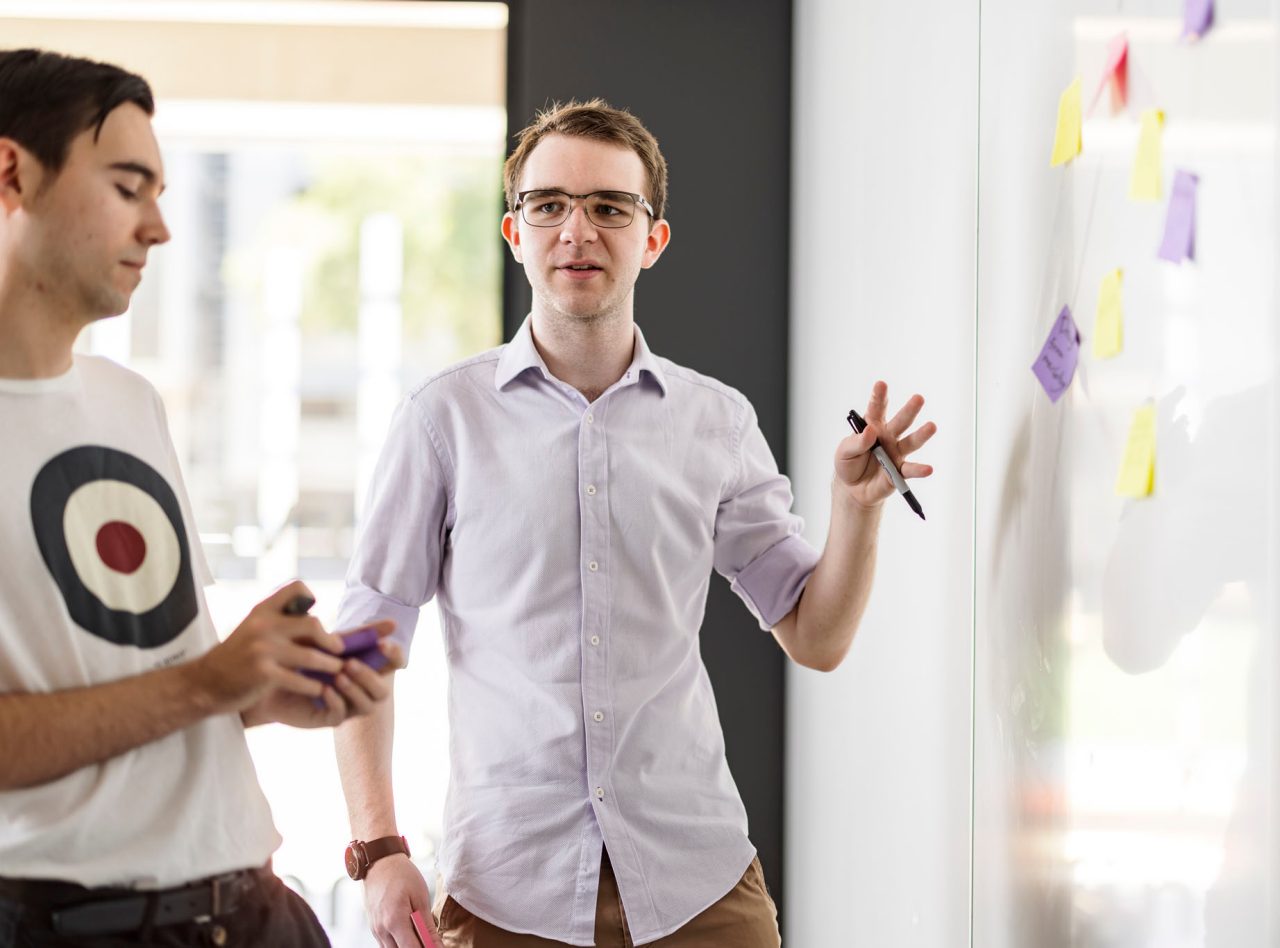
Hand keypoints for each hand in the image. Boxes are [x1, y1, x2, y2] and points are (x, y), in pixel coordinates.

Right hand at [185, 581, 344, 715]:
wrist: (204, 683)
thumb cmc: (235, 658)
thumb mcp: (254, 631)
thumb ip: (281, 625)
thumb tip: (319, 627)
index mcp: (262, 611)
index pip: (296, 588)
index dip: (311, 598)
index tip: (318, 618)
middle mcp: (264, 625)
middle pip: (313, 624)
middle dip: (330, 640)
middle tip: (339, 650)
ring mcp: (263, 649)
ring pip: (311, 656)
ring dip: (330, 666)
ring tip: (337, 671)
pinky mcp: (264, 673)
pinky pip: (300, 680)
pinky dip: (314, 687)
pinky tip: (320, 690)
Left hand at [242, 621, 402, 727]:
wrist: (270, 674)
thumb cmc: (303, 654)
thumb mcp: (330, 641)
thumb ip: (358, 635)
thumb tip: (392, 623)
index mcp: (367, 665)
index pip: (394, 664)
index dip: (394, 656)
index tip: (384, 644)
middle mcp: (362, 688)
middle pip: (383, 690)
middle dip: (370, 676)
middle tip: (350, 663)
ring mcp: (348, 705)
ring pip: (368, 706)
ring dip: (356, 690)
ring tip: (339, 675)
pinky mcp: (330, 718)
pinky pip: (341, 715)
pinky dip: (336, 701)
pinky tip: (324, 690)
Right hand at [364, 854, 436, 947]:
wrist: (379, 862)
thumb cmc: (401, 875)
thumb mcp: (420, 897)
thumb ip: (427, 926)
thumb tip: (437, 946)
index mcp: (395, 921)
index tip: (435, 945)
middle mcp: (381, 930)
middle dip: (416, 947)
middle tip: (429, 940)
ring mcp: (375, 930)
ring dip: (406, 945)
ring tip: (419, 934)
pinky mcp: (373, 928)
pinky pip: (386, 944)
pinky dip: (398, 942)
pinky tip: (408, 931)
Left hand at [836, 380, 935, 509]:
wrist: (852, 489)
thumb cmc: (848, 464)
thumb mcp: (844, 452)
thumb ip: (856, 442)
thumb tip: (870, 431)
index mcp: (873, 426)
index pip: (876, 409)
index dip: (879, 396)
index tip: (881, 384)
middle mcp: (888, 437)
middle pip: (900, 421)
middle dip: (909, 409)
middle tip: (918, 398)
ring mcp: (896, 453)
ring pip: (911, 442)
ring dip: (921, 435)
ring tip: (931, 426)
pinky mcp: (899, 472)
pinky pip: (910, 470)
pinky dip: (919, 470)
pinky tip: (928, 469)